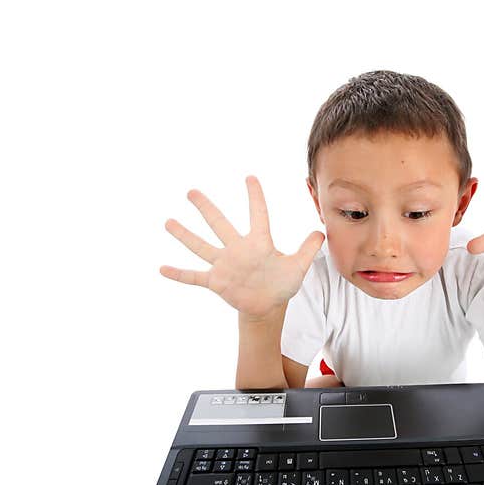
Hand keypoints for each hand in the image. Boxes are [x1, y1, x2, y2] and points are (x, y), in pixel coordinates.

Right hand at [159, 175, 324, 319]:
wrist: (267, 306)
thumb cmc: (282, 284)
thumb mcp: (298, 268)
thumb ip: (308, 250)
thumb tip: (322, 232)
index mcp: (259, 243)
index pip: (258, 215)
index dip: (255, 197)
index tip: (250, 178)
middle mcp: (237, 249)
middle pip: (219, 224)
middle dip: (206, 208)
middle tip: (192, 191)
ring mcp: (224, 264)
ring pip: (202, 246)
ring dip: (185, 235)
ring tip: (168, 222)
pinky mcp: (216, 281)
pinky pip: (194, 276)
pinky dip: (179, 273)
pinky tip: (162, 268)